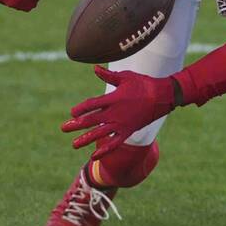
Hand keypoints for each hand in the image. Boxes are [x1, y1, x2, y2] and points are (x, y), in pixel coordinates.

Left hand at [61, 67, 177, 157]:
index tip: (72, 113)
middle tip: (63, 128)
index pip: (92, 104)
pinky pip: (114, 143)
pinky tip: (94, 156)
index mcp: (113, 98)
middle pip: (91, 120)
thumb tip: (94, 68)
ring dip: (86, 139)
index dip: (80, 109)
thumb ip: (108, 75)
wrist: (161, 97)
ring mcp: (121, 124)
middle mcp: (114, 113)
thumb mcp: (125, 76)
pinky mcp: (127, 131)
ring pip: (100, 133)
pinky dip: (104, 150)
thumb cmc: (143, 84)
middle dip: (76, 125)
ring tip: (74, 144)